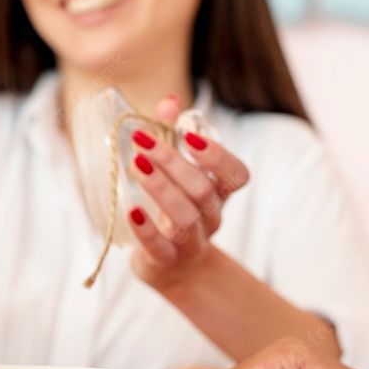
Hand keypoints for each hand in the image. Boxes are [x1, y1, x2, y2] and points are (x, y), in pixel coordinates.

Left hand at [126, 96, 249, 289]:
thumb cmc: (174, 210)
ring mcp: (191, 242)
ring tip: (135, 166)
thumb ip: (171, 137)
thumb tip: (169, 101)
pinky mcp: (166, 260)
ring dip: (160, 189)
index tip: (188, 135)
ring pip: (185, 218)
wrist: (172, 268)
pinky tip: (132, 211)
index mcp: (218, 193)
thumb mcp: (174, 173)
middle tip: (142, 141)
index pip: (236, 175)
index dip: (217, 156)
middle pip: (202, 190)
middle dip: (173, 162)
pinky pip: (160, 248)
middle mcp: (210, 217)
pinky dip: (146, 229)